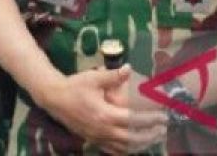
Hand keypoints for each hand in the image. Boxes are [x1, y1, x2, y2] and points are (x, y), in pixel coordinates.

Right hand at [34, 67, 167, 155]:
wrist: (54, 98)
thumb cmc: (74, 86)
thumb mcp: (93, 78)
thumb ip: (113, 75)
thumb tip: (129, 68)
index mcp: (105, 114)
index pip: (133, 120)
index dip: (150, 120)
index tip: (163, 116)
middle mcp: (103, 130)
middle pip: (132, 138)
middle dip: (150, 135)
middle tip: (163, 129)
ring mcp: (98, 137)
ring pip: (124, 148)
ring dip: (141, 145)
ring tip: (154, 138)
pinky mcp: (93, 140)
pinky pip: (113, 150)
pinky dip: (127, 150)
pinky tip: (135, 146)